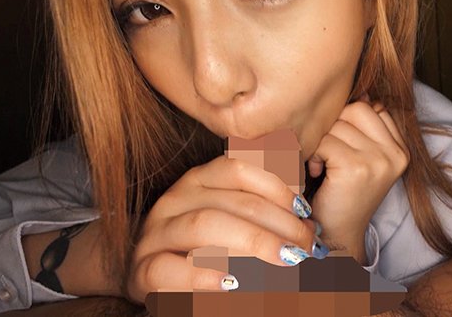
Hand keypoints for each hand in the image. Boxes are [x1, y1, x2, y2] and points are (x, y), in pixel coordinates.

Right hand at [124, 155, 319, 303]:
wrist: (161, 282)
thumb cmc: (210, 251)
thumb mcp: (238, 225)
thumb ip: (266, 215)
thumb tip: (310, 221)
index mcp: (199, 180)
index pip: (238, 168)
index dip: (276, 186)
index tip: (305, 209)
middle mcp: (175, 199)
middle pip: (231, 201)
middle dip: (277, 222)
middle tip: (307, 244)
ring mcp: (155, 234)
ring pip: (204, 225)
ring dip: (252, 242)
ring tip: (285, 259)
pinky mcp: (141, 271)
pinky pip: (167, 268)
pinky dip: (201, 275)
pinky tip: (231, 283)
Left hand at [307, 93, 409, 261]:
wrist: (336, 237)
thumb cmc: (340, 193)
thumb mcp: (359, 156)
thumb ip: (361, 127)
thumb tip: (356, 90)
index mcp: (401, 147)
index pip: (369, 107)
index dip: (345, 122)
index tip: (339, 146)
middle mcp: (397, 152)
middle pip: (353, 109)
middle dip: (332, 128)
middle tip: (326, 155)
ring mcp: (380, 160)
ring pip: (336, 124)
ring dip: (320, 142)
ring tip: (321, 165)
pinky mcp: (359, 167)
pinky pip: (325, 140)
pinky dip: (313, 154)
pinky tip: (317, 172)